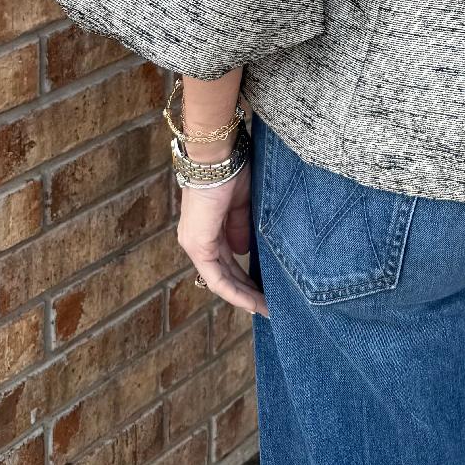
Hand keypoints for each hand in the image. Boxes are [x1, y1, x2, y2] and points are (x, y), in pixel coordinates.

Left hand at [176, 159, 269, 317]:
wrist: (218, 156)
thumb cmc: (231, 168)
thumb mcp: (242, 203)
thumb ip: (241, 227)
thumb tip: (244, 251)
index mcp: (208, 226)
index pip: (226, 259)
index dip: (245, 274)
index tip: (266, 286)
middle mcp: (197, 239)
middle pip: (224, 273)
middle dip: (247, 290)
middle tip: (269, 304)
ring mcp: (195, 244)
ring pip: (221, 279)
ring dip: (244, 295)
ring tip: (266, 308)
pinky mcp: (198, 246)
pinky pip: (217, 278)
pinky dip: (236, 292)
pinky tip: (253, 302)